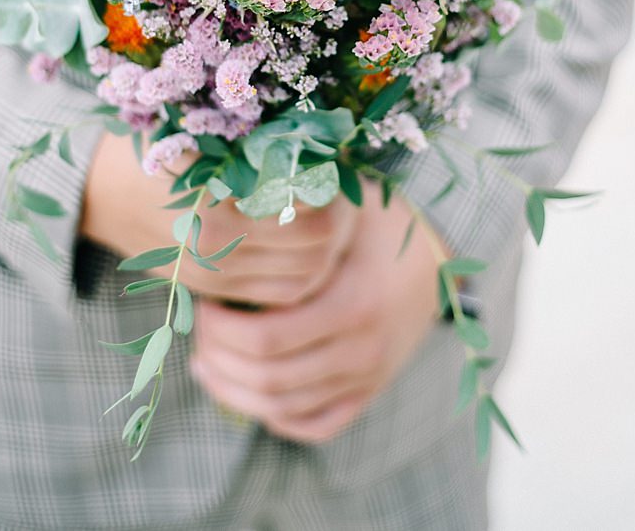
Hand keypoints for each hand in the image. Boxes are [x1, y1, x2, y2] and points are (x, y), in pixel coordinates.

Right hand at [80, 131, 357, 305]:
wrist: (91, 190)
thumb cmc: (148, 144)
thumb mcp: (197, 132)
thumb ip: (253, 143)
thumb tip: (322, 142)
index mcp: (216, 199)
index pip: (311, 211)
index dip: (334, 189)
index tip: (331, 164)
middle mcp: (217, 244)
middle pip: (316, 247)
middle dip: (339, 220)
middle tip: (340, 192)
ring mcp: (213, 272)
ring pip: (304, 278)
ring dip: (324, 252)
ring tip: (324, 219)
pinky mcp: (209, 287)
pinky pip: (277, 293)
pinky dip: (299, 275)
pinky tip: (296, 246)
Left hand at [190, 183, 439, 442]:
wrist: (436, 260)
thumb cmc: (375, 223)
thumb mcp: (340, 208)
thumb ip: (294, 217)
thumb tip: (229, 213)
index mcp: (352, 305)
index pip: (267, 339)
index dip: (220, 327)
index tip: (203, 299)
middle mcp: (362, 351)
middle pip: (269, 378)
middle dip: (219, 356)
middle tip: (197, 327)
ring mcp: (367, 378)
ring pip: (284, 409)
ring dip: (232, 389)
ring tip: (203, 359)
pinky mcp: (367, 392)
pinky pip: (315, 425)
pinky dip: (273, 416)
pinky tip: (241, 389)